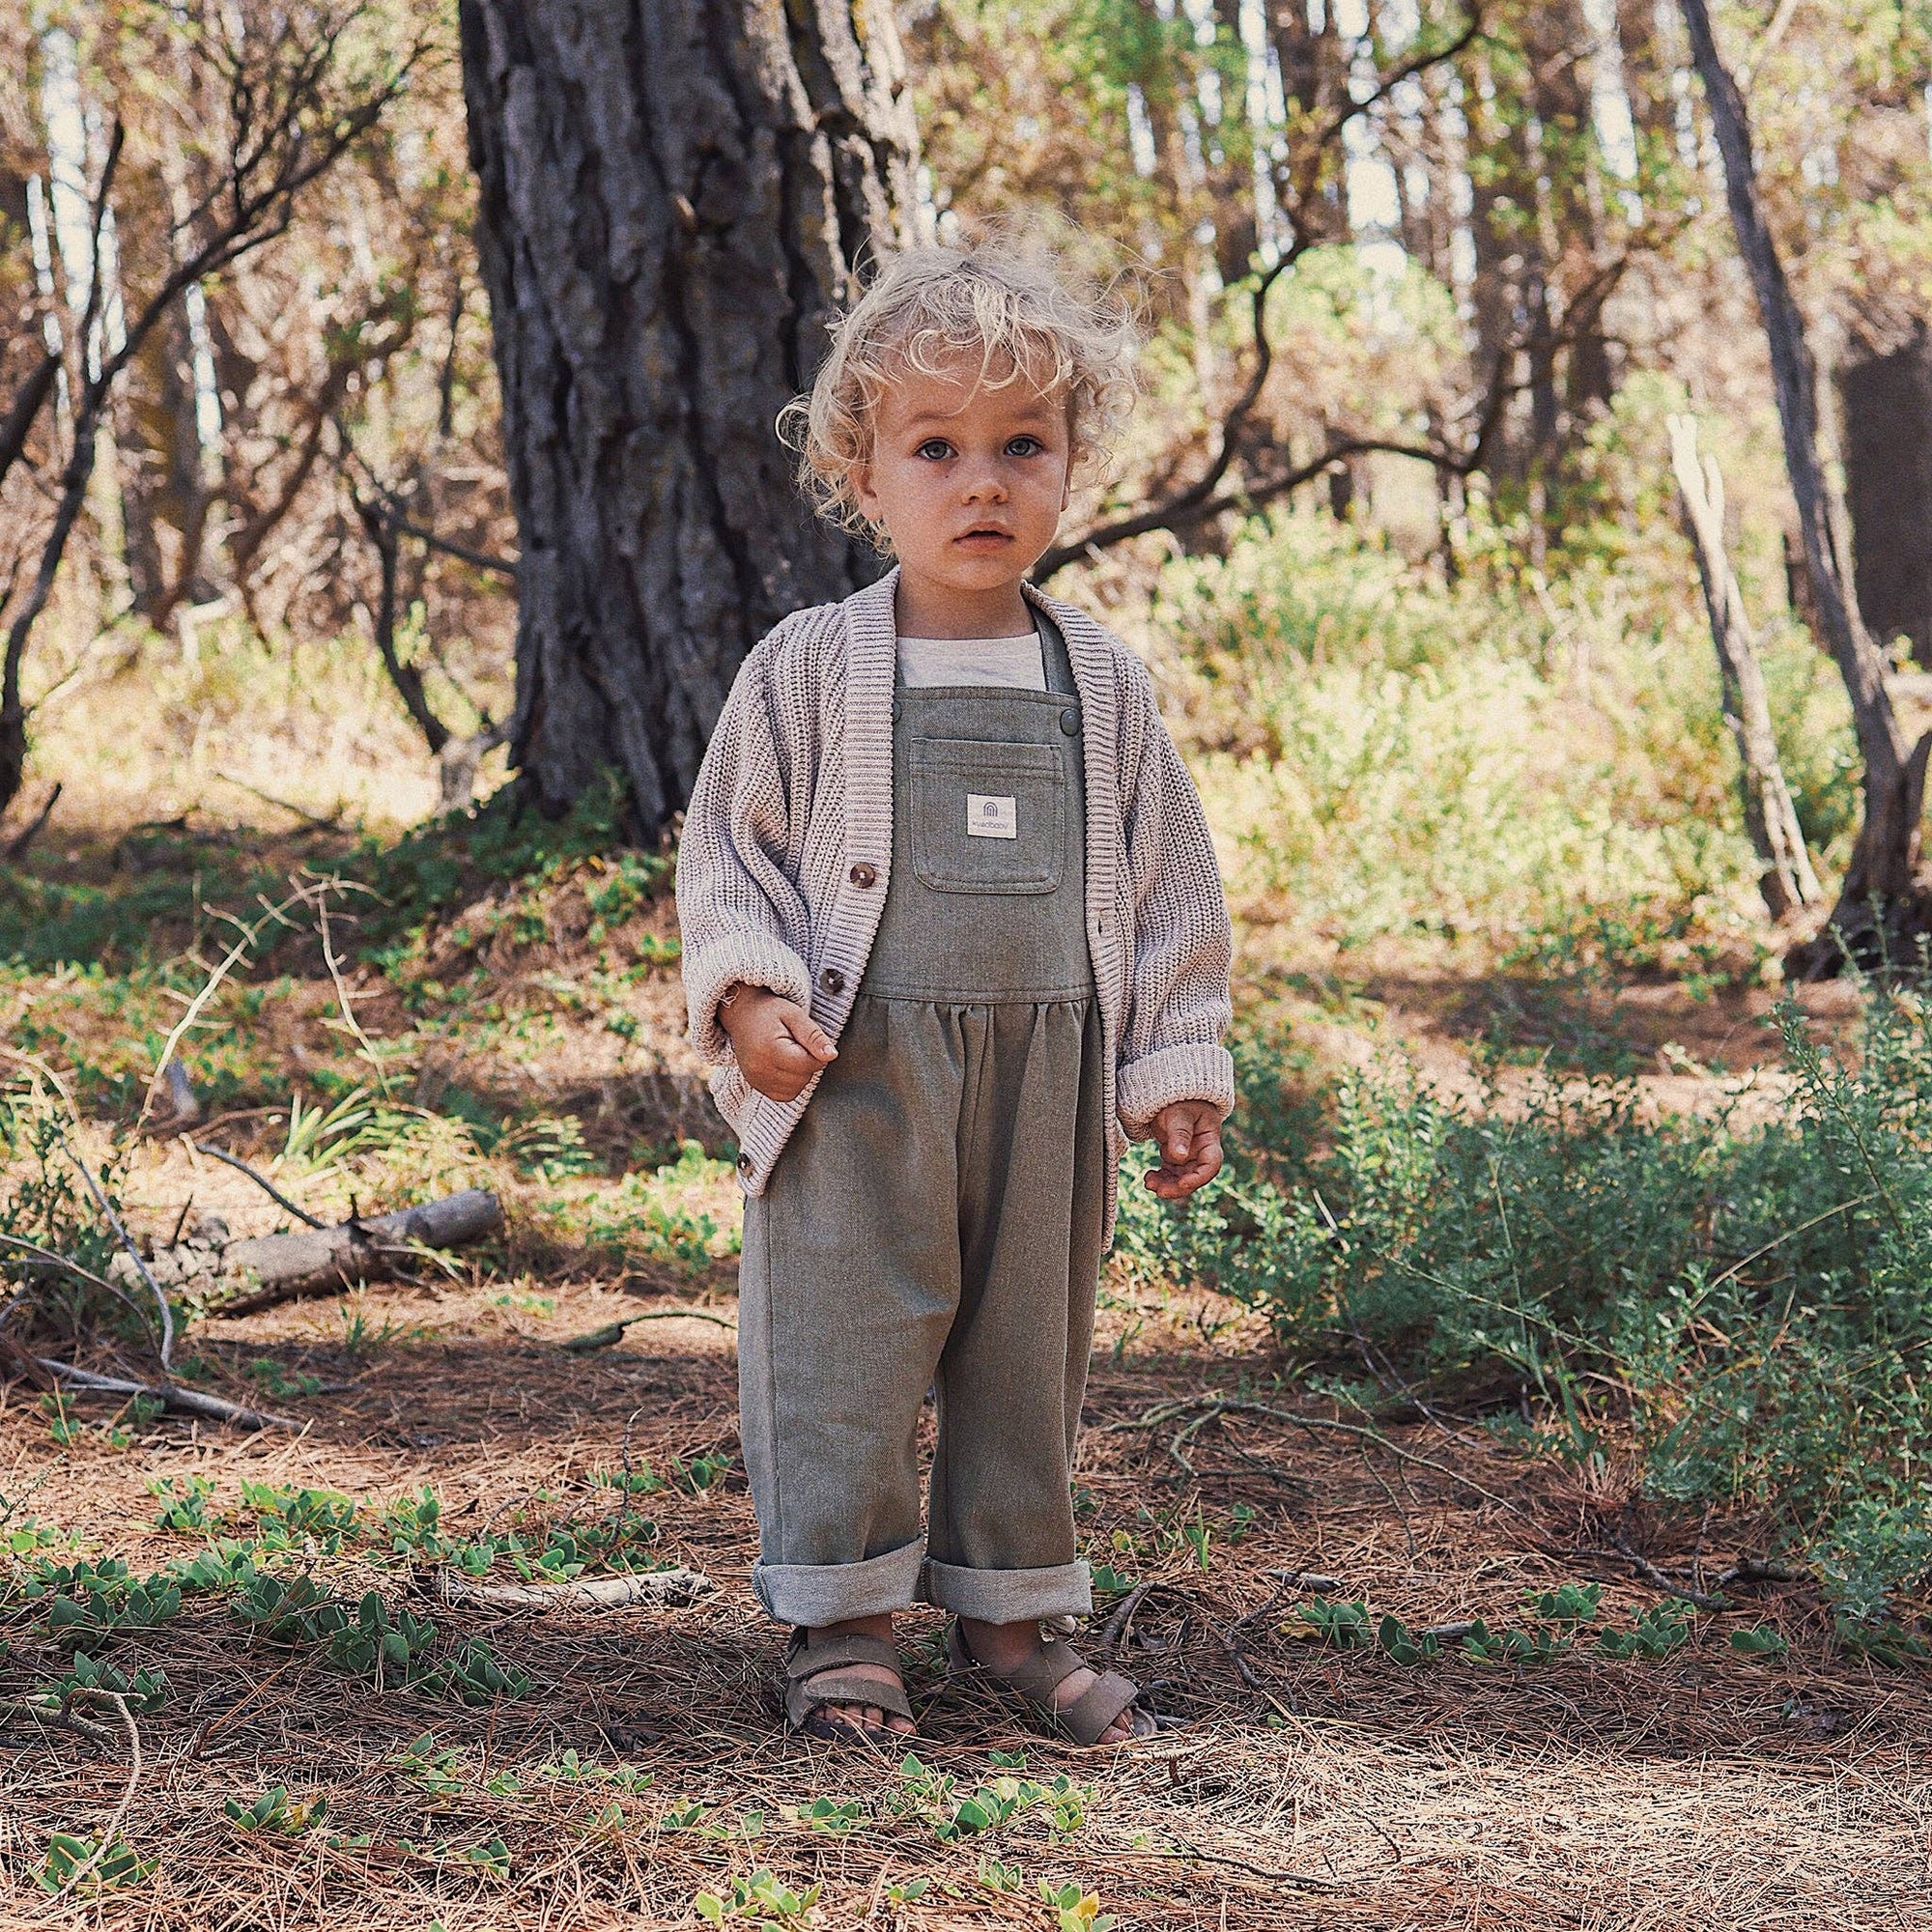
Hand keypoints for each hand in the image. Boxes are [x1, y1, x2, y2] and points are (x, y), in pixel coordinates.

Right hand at [719, 984, 836, 1101]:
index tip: (806, 1039)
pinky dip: (790, 1083)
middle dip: (807, 1063)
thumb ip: (814, 1036)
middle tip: (795, 1044)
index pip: (809, 1064)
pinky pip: (783, 1095)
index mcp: (770, 1050)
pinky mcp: (755, 1086)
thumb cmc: (769, 1012)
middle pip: (803, 1079)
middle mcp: (760, 1069)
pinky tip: (784, 1066)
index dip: (816, 1053)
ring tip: (788, 1054)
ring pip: (796, 1089)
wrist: (742, 1015)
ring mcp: (756, 1080)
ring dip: (799, 1074)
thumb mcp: (795, 1015)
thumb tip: (831, 1055)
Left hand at [1144, 1100, 1223, 1200]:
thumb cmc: (1180, 1101)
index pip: (1211, 1164)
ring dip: (1167, 1184)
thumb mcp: (1179, 1114)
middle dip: (1178, 1187)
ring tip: (1149, 1183)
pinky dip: (1160, 1178)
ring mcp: (1189, 1155)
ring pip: (1181, 1178)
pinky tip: (1149, 1178)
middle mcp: (1201, 1151)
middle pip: (1194, 1176)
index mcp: (1209, 1140)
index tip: (1183, 1184)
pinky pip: (1170, 1173)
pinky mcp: (1175, 1156)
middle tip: (1160, 1191)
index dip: (1199, 1178)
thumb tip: (1179, 1156)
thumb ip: (1180, 1134)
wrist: (1171, 1096)